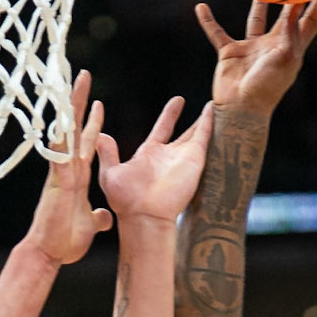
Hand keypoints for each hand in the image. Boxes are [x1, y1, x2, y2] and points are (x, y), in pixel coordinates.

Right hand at [27, 71, 112, 266]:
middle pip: (75, 129)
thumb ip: (97, 218)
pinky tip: (64, 114)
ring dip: (69, 109)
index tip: (99, 102)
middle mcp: (68, 169)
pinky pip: (59, 152)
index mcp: (77, 177)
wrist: (49, 253)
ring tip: (71, 82)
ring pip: (65, 133)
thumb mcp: (89, 226)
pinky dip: (61, 133)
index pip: (87, 143)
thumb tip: (104, 217)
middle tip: (84, 76)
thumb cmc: (65, 241)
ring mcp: (61, 172)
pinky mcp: (57, 180)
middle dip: (80, 102)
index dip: (93, 123)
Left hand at [98, 96, 214, 224]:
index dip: (170, 116)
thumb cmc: (126, 200)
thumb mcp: (111, 173)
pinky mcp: (193, 160)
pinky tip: (215, 109)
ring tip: (217, 105)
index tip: (178, 101)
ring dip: (207, 120)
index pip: (162, 129)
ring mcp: (183, 158)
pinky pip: (204, 136)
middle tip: (206, 106)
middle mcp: (168, 156)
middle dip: (193, 121)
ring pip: (198, 134)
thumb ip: (108, 154)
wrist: (144, 214)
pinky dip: (210, 122)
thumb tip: (99, 136)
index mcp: (150, 155)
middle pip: (184, 133)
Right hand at [194, 0, 316, 117]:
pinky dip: (208, 21)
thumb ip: (289, 31)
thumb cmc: (267, 88)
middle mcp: (273, 46)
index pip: (310, 21)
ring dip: (257, 3)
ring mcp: (252, 49)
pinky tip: (200, 8)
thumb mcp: (284, 57)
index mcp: (291, 48)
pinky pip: (217, 33)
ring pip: (256, 20)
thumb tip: (295, 4)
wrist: (242, 111)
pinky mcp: (230, 54)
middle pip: (286, 15)